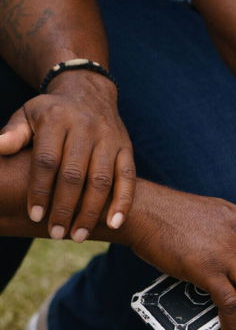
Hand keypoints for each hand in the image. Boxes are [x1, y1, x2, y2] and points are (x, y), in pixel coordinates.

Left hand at [0, 70, 134, 238]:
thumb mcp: (27, 115)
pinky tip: (114, 224)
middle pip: (75, 174)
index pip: (47, 160)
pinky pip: (127, 178)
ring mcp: (109, 139)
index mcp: (56, 119)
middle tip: (56, 233)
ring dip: (90, 211)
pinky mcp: (127, 149)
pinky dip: (122, 202)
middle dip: (65, 207)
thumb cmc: (51, 113)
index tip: (35, 215)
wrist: (89, 93)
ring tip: (79, 236)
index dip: (41, 189)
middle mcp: (85, 128)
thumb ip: (13, 134)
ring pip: (101, 180)